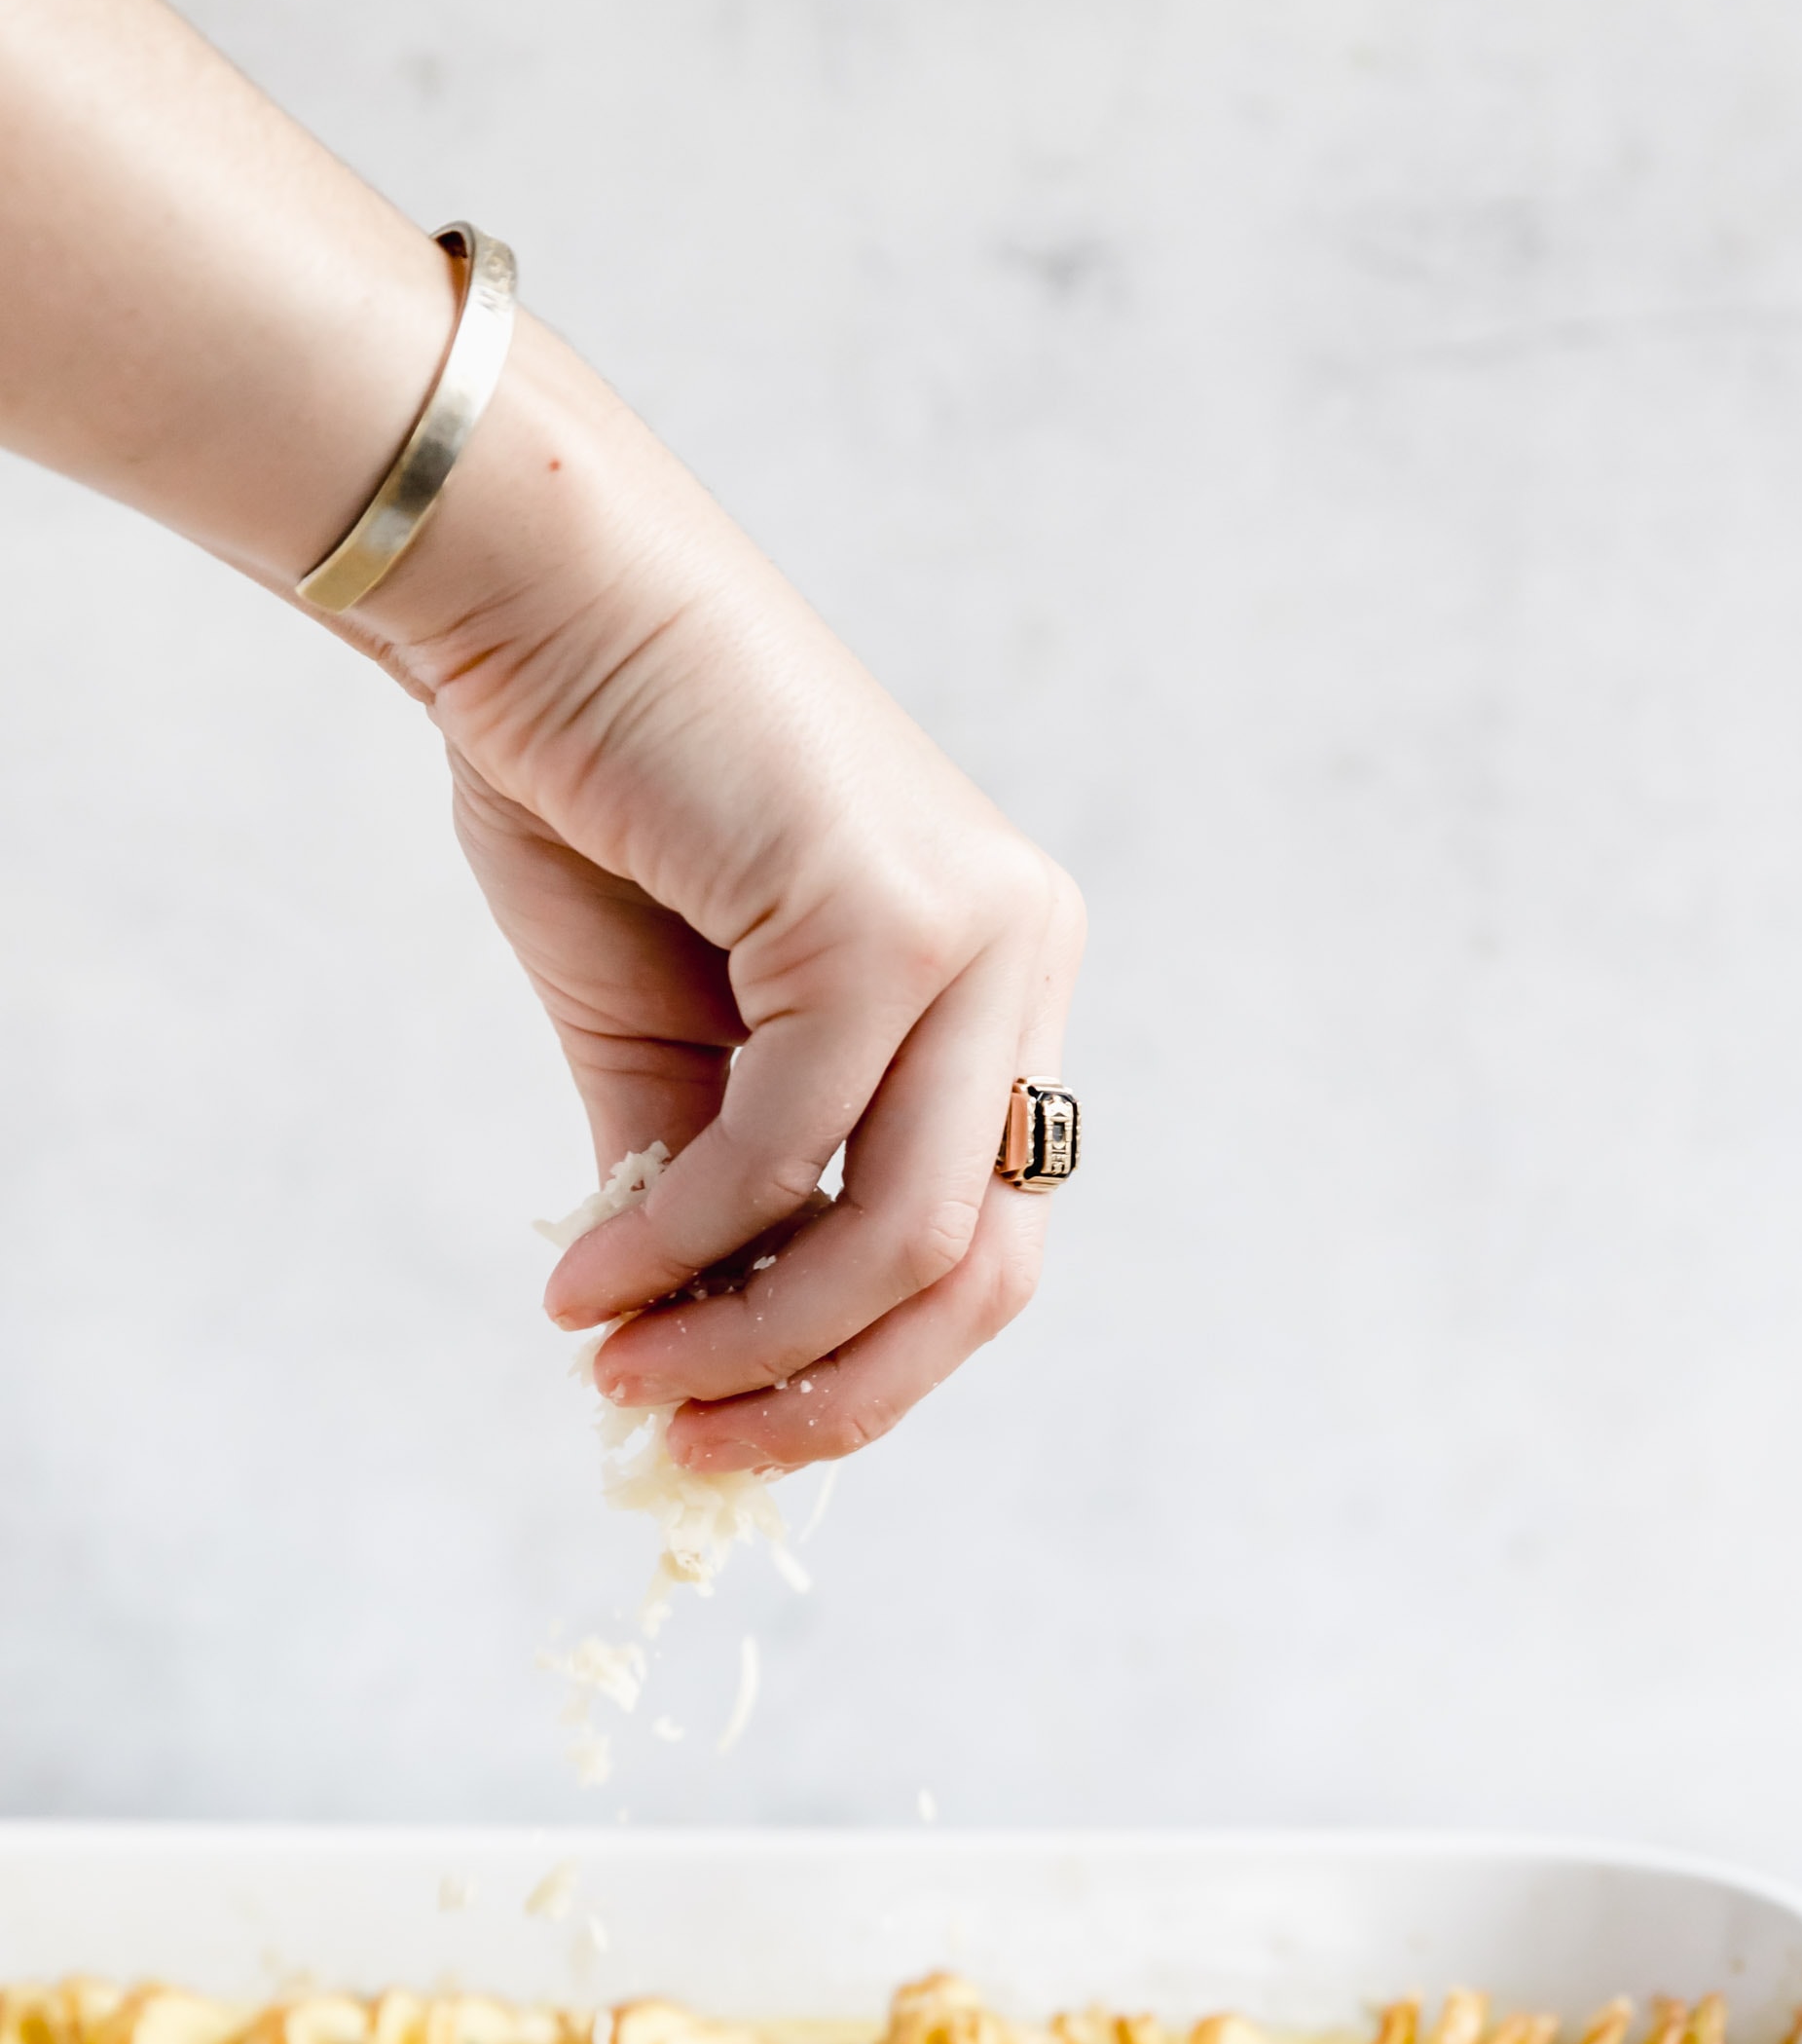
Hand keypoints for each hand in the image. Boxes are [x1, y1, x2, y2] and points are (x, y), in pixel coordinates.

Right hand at [356, 320, 1082, 1471]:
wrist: (532, 600)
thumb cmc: (600, 795)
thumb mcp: (670, 1043)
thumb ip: (716, 1193)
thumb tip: (700, 1361)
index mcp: (1004, 985)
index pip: (986, 1239)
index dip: (870, 1371)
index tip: (726, 1432)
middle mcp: (1027, 960)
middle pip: (984, 1273)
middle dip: (835, 1394)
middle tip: (685, 1442)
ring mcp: (980, 938)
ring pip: (906, 1240)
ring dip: (751, 1340)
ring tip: (619, 1373)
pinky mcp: (888, 918)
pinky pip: (791, 1153)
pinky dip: (681, 1243)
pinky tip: (590, 1281)